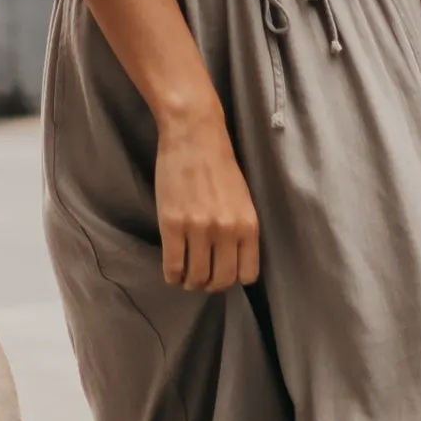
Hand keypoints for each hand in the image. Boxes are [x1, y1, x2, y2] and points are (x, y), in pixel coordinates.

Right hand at [155, 106, 260, 294]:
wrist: (194, 135)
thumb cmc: (219, 164)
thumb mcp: (242, 199)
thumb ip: (240, 229)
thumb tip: (230, 259)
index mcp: (248, 225)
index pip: (246, 275)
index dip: (232, 279)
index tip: (221, 273)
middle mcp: (227, 231)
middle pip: (221, 281)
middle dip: (209, 285)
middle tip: (200, 279)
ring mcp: (199, 229)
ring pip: (196, 278)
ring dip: (190, 282)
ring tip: (185, 276)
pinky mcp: (173, 224)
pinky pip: (173, 266)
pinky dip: (172, 275)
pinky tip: (171, 270)